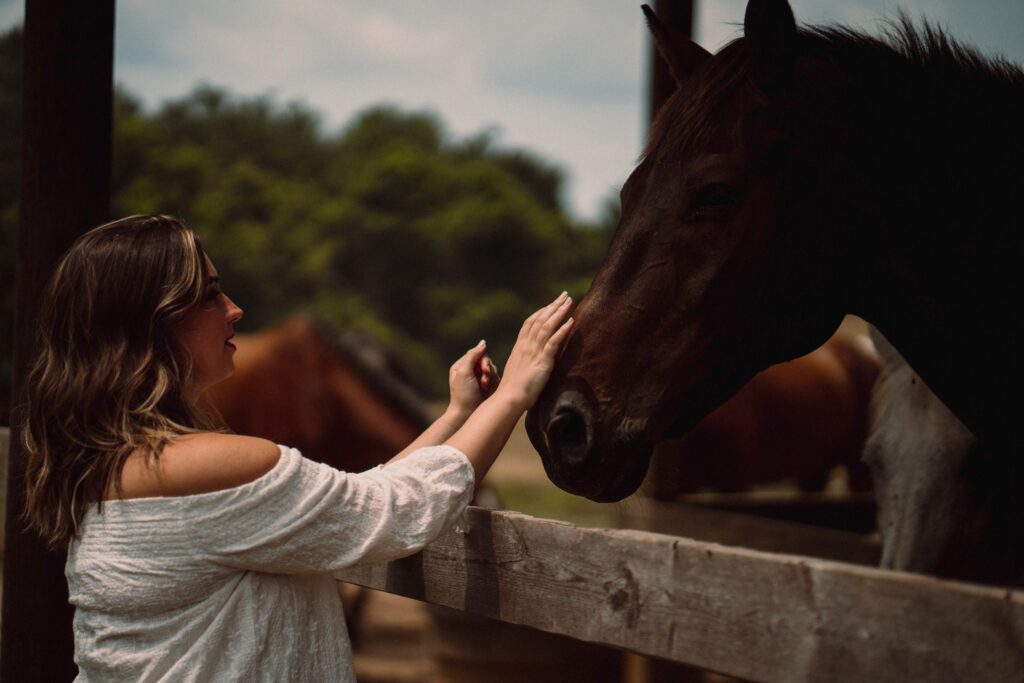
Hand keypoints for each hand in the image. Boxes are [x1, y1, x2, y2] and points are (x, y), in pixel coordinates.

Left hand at [447, 341, 496, 419]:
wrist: (466, 415)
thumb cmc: (463, 395)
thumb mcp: (464, 372)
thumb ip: (472, 355)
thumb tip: (483, 343)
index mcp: (461, 366)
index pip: (477, 354)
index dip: (483, 361)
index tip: (483, 370)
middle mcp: (470, 371)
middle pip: (486, 361)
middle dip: (487, 371)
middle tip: (484, 381)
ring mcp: (478, 379)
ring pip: (492, 370)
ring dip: (490, 379)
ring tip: (484, 388)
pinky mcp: (486, 386)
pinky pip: (495, 378)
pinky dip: (493, 383)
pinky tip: (488, 391)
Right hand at [494, 292, 573, 410]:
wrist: (509, 399)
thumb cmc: (512, 391)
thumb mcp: (518, 371)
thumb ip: (523, 363)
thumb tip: (529, 363)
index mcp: (520, 347)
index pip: (530, 323)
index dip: (541, 312)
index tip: (551, 304)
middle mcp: (526, 346)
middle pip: (540, 320)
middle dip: (553, 306)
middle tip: (565, 295)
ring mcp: (534, 352)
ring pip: (547, 326)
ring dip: (559, 312)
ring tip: (570, 301)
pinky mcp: (543, 361)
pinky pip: (554, 342)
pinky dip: (563, 330)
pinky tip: (571, 321)